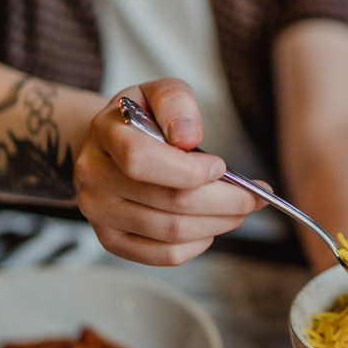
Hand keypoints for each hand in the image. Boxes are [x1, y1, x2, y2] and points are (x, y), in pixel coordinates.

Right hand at [75, 79, 265, 264]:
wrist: (114, 145)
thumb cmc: (144, 118)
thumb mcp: (159, 92)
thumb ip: (175, 102)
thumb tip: (188, 136)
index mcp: (104, 133)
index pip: (141, 159)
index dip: (189, 169)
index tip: (221, 166)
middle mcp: (93, 176)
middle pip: (168, 201)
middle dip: (224, 200)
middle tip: (254, 196)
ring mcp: (99, 213)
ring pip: (171, 232)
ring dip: (218, 222)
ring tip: (239, 209)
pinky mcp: (111, 240)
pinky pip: (164, 255)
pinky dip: (198, 244)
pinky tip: (211, 225)